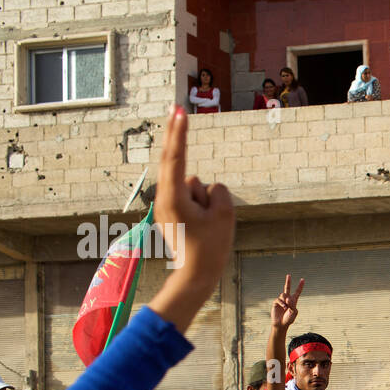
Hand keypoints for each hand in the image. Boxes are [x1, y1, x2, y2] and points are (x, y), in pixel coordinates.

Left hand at [154, 105, 234, 287]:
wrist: (196, 277)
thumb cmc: (210, 248)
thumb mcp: (224, 215)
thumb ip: (217, 191)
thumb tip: (205, 186)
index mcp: (173, 197)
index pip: (177, 157)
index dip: (180, 132)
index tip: (179, 111)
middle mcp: (165, 197)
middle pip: (178, 166)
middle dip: (182, 149)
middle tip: (178, 116)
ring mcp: (168, 205)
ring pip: (194, 187)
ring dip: (204, 200)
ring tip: (206, 227)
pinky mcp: (173, 213)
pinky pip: (194, 199)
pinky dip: (202, 207)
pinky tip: (203, 227)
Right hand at [272, 274, 303, 328]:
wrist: (281, 324)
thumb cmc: (289, 319)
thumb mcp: (293, 312)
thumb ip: (292, 305)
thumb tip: (288, 298)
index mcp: (293, 301)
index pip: (297, 292)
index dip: (300, 286)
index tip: (302, 279)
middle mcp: (287, 299)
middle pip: (287, 288)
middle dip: (288, 282)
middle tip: (288, 275)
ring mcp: (281, 301)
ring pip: (283, 294)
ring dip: (286, 300)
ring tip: (286, 307)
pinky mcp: (276, 303)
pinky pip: (279, 299)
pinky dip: (282, 303)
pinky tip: (284, 307)